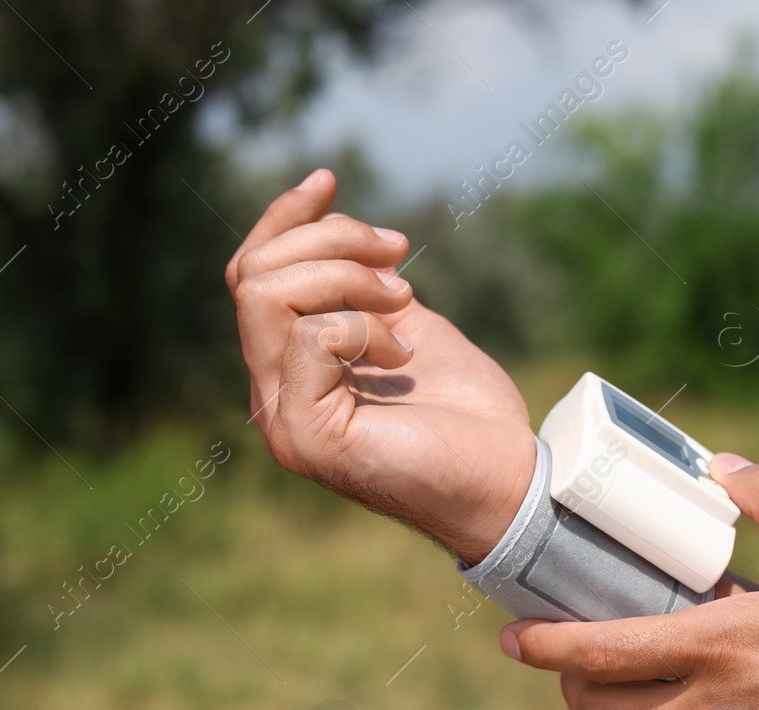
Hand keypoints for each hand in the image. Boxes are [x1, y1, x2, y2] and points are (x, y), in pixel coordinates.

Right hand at [226, 169, 535, 563]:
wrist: (508, 481)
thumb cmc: (469, 416)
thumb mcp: (408, 328)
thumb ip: (363, 290)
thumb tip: (336, 227)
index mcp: (292, 370)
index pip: (250, 277)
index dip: (285, 220)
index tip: (330, 181)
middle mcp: (273, 396)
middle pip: (253, 275)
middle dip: (332, 242)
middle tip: (401, 259)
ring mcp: (282, 420)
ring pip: (266, 295)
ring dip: (346, 278)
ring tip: (404, 306)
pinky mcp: (305, 436)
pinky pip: (308, 336)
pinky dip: (363, 328)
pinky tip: (402, 358)